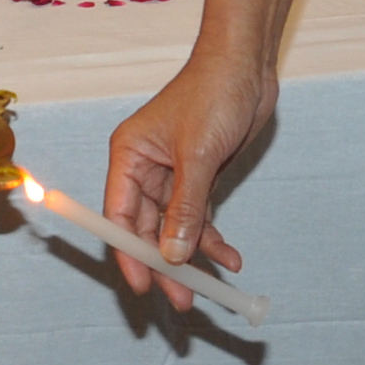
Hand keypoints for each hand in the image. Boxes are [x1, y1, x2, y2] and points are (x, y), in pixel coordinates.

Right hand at [103, 54, 264, 310]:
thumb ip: (185, 208)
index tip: (143, 287)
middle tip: (182, 299)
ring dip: (192, 257)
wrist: (246, 65)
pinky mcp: (200, 176)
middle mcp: (145, 168)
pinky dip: (213, 239)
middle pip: (145, 229)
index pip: (118, 216)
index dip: (129, 254)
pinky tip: (230, 258)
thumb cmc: (212, 94)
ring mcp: (173, 174)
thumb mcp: (198, 156)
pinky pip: (199, 218)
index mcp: (129, 156)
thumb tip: (171, 256)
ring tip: (211, 288)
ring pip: (174, 228)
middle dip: (164, 264)